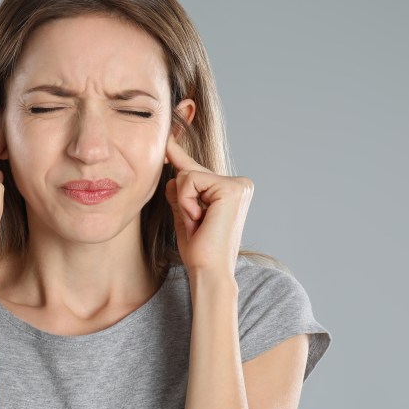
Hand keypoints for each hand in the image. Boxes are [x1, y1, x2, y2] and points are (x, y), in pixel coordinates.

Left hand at [164, 133, 253, 276]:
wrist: (208, 271)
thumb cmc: (198, 249)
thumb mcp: (184, 212)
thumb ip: (180, 189)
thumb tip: (171, 164)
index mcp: (231, 190)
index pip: (198, 171)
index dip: (179, 156)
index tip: (168, 138)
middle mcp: (240, 184)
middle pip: (189, 171)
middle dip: (182, 198)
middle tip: (195, 223)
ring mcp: (239, 184)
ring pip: (187, 175)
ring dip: (183, 202)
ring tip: (198, 222)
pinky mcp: (232, 188)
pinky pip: (190, 181)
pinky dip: (186, 202)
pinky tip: (199, 219)